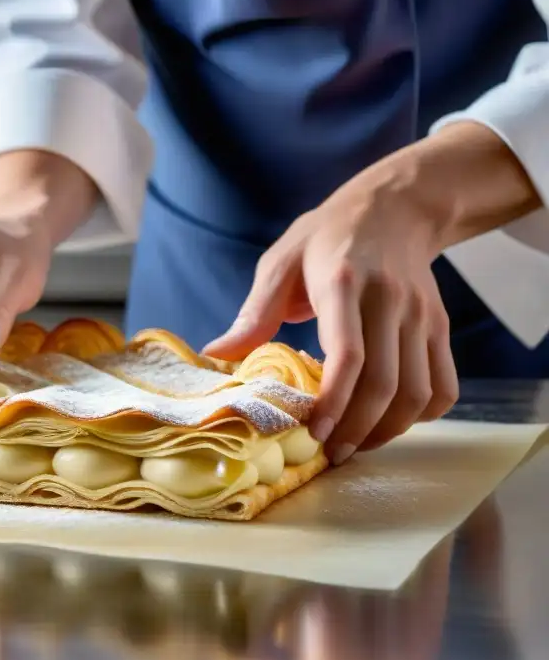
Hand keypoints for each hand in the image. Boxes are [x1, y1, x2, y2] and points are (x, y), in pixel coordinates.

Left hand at [202, 173, 458, 462]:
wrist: (393, 206)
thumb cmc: (325, 237)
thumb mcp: (280, 262)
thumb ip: (253, 313)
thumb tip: (215, 355)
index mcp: (343, 283)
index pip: (349, 354)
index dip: (335, 401)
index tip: (315, 431)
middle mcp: (390, 301)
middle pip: (386, 383)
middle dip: (359, 428)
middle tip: (331, 453)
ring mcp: (421, 315)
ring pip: (418, 391)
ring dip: (389, 429)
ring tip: (357, 445)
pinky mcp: (440, 326)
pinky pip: (444, 385)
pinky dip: (422, 414)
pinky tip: (391, 423)